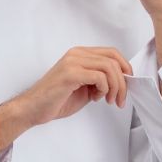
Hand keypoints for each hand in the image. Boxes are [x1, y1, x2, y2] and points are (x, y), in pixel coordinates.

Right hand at [15, 46, 132, 126]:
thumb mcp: (84, 87)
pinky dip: (103, 89)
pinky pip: (99, 76)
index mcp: (79, 54)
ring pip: (109, 67)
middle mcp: (76, 54)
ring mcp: (73, 62)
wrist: (34, 109)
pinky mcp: (70, 73)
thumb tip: (121, 81)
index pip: (111, 53)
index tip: (127, 84)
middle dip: (123, 81)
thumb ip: (100, 80)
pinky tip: (95, 97)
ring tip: (109, 100)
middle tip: (120, 98)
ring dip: (115, 87)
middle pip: (113, 59)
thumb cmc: (56, 100)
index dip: (124, 67)